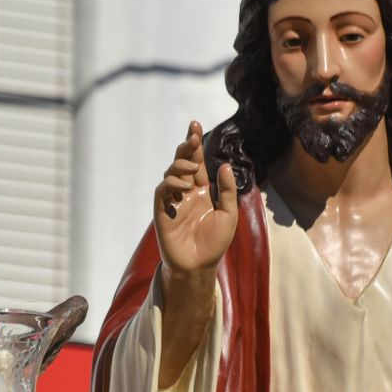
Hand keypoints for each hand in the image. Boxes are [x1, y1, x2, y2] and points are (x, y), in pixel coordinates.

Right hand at [153, 121, 237, 278]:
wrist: (199, 265)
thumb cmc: (215, 243)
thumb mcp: (229, 214)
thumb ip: (227, 190)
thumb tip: (224, 165)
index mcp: (201, 191)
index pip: (197, 162)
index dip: (195, 144)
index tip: (195, 125)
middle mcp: (186, 192)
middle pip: (182, 162)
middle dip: (186, 146)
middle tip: (193, 135)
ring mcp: (173, 201)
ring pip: (171, 172)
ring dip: (181, 165)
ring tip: (193, 169)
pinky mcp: (162, 211)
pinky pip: (162, 190)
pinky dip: (171, 183)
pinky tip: (184, 187)